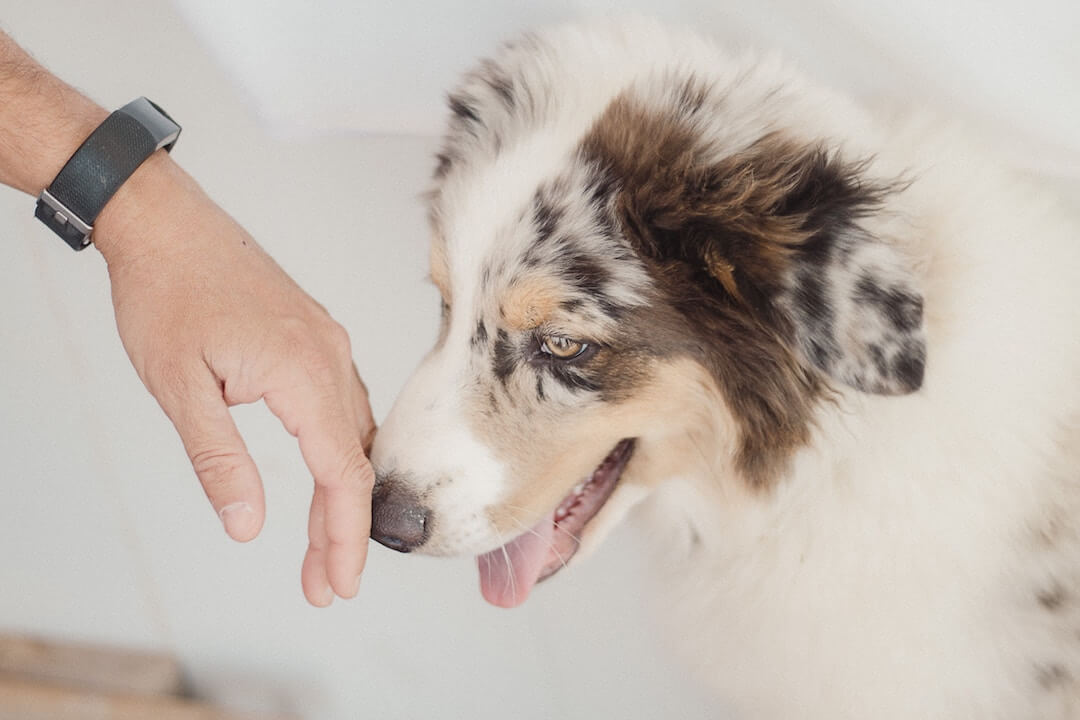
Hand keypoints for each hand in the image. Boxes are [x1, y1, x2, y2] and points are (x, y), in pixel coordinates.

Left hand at [94, 152, 375, 606]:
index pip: (343, 473)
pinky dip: (337, 451)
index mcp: (304, 372)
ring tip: (319, 545)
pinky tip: (324, 475)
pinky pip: (343, 404)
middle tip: (323, 584)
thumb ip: (219, 461)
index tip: (338, 584)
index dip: (346, 536)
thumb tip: (248, 525)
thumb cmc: (166, 294)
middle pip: (354, 461)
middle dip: (341, 529)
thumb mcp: (180, 389)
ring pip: (351, 434)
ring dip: (339, 492)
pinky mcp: (315, 336)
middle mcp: (330, 357)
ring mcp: (327, 343)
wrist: (164, 221)